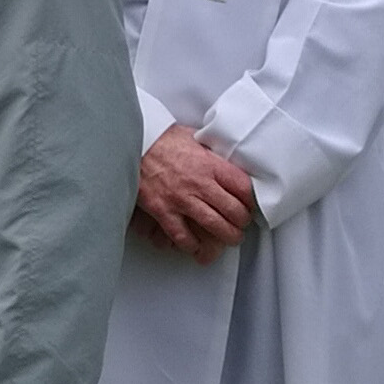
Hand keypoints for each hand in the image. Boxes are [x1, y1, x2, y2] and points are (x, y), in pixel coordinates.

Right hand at [133, 124, 254, 264]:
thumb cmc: (162, 139)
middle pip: (233, 211)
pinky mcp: (163, 210)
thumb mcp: (196, 138)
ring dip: (227, 236)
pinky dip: (192, 244)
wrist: (133, 142)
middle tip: (242, 225)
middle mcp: (199, 183)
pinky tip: (196, 246)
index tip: (249, 205)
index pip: (243, 188)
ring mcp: (181, 199)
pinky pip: (182, 235)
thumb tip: (226, 161)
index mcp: (210, 164)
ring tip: (230, 239)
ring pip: (214, 226)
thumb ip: (212, 153)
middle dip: (242, 222)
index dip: (250, 200)